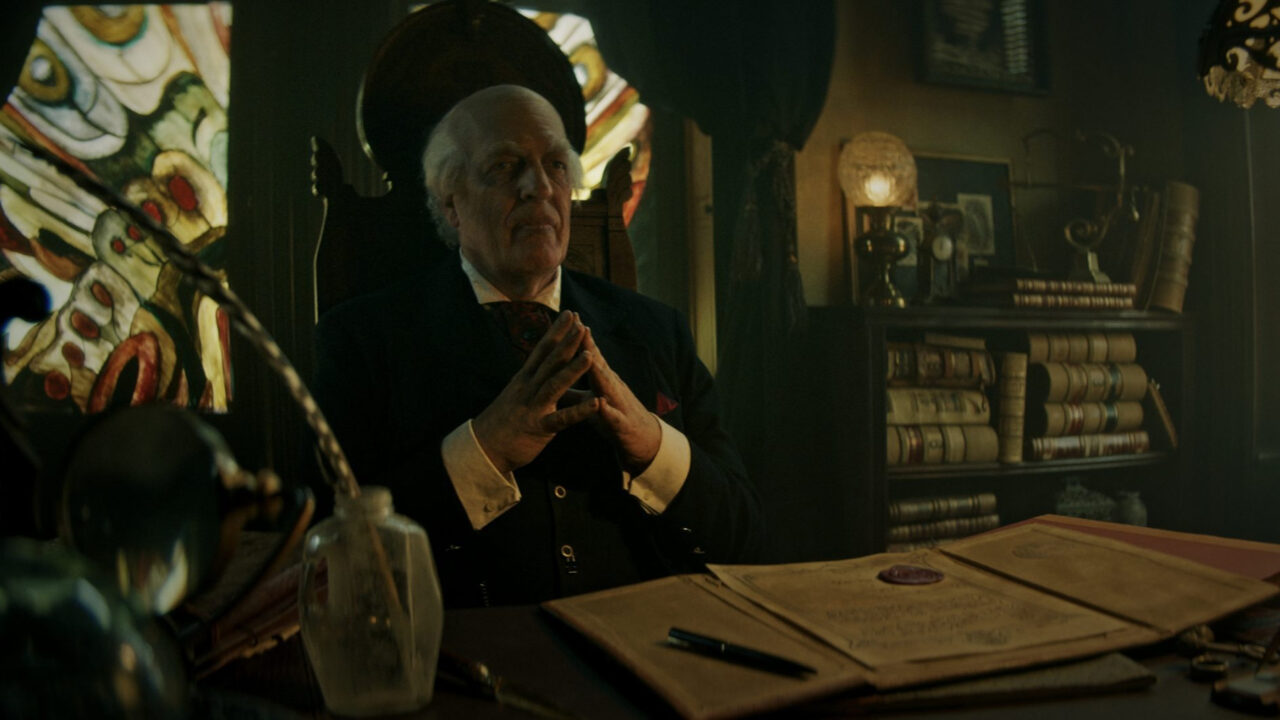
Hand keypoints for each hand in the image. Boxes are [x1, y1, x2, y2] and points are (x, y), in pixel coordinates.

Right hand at [472, 311, 598, 473]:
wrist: (483, 448)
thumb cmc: (503, 421)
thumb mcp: (517, 394)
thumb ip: (532, 379)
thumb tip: (542, 364)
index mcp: (525, 379)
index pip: (543, 350)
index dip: (556, 331)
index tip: (570, 314)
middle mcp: (528, 388)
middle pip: (549, 361)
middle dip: (566, 342)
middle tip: (581, 324)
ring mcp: (533, 407)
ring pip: (555, 385)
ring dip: (573, 370)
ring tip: (591, 355)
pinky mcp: (539, 427)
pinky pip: (561, 419)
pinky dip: (579, 412)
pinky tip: (596, 403)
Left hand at [581, 326, 661, 472]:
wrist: (643, 440)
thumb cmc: (613, 416)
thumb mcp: (591, 401)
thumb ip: (572, 391)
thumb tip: (552, 378)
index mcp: (602, 380)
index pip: (590, 354)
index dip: (579, 337)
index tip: (569, 317)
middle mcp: (612, 387)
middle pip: (599, 363)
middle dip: (589, 345)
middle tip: (580, 325)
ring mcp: (619, 404)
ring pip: (608, 386)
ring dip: (599, 372)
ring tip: (590, 357)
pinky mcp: (622, 425)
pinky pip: (614, 417)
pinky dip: (607, 411)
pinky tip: (601, 404)